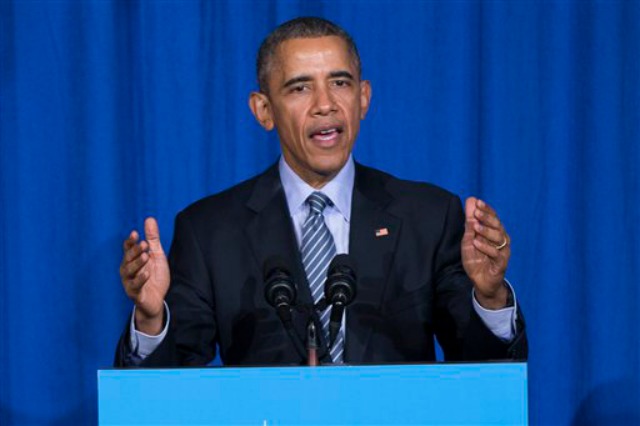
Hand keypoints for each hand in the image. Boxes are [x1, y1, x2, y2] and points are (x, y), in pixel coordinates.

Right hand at [119, 217, 169, 334]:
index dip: (130, 241)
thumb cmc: (155, 276)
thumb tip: (149, 218)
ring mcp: (129, 282)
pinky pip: (135, 286)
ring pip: (129, 271)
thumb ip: (153, 239)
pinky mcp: (134, 293)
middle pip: (128, 258)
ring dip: (137, 263)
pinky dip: (140, 279)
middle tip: (144, 244)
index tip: (135, 233)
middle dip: (135, 251)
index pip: (128, 248)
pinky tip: (146, 273)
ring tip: (146, 257)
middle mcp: (127, 270)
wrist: (157, 299)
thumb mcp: (156, 255)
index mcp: (132, 260)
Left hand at [461, 197, 510, 308]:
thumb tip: (470, 200)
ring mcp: (503, 251)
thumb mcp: (469, 239)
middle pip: (498, 225)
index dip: (486, 209)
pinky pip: (496, 253)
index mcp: (494, 232)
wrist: (481, 281)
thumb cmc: (476, 259)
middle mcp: (501, 240)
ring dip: (486, 231)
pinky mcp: (501, 263)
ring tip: (476, 227)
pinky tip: (477, 243)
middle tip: (476, 212)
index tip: (477, 202)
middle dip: (487, 217)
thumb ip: (470, 222)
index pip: (493, 217)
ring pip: (499, 237)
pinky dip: (486, 247)